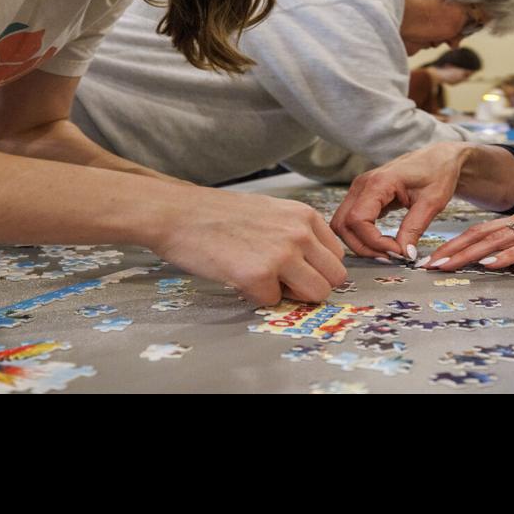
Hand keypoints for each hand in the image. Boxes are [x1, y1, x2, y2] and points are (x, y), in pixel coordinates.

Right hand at [151, 189, 346, 306]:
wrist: (176, 213)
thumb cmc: (217, 214)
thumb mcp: (270, 212)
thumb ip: (296, 234)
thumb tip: (314, 266)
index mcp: (305, 215)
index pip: (336, 256)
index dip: (316, 268)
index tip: (295, 269)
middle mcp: (300, 233)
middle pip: (334, 278)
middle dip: (311, 286)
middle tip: (282, 282)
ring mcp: (282, 254)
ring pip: (316, 294)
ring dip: (292, 295)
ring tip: (263, 281)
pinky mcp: (259, 276)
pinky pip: (274, 302)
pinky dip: (257, 296)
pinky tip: (238, 277)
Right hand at [330, 142, 469, 260]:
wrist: (439, 158)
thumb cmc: (438, 173)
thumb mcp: (432, 203)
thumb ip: (414, 228)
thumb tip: (404, 254)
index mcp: (378, 182)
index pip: (358, 220)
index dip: (374, 242)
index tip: (398, 252)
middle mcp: (362, 184)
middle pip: (343, 225)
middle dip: (364, 247)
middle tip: (391, 257)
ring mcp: (359, 190)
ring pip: (342, 225)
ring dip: (361, 244)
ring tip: (388, 253)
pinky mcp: (363, 197)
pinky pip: (351, 221)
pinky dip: (363, 237)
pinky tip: (384, 244)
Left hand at [425, 192, 513, 270]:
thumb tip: (513, 257)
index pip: (484, 230)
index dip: (457, 243)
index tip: (436, 258)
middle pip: (482, 233)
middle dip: (453, 249)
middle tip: (428, 265)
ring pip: (499, 238)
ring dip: (470, 253)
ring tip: (447, 266)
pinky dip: (507, 256)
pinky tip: (490, 265)